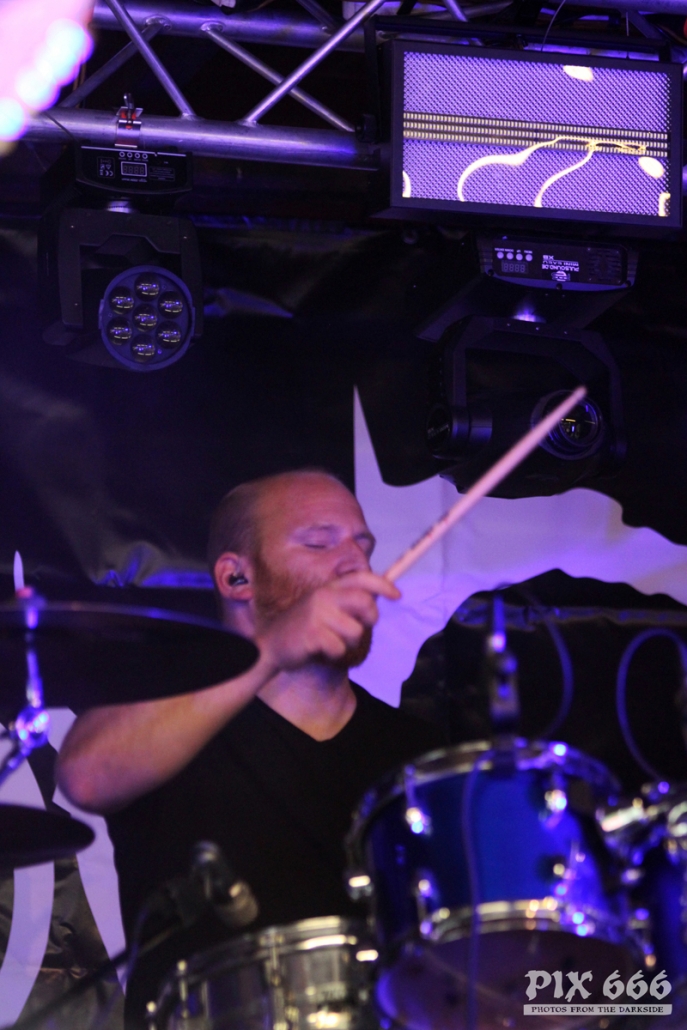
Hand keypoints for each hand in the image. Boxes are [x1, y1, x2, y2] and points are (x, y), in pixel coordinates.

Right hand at [256, 571, 400, 671]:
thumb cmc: (304, 628)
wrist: (271, 645)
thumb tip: (376, 598)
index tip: (397, 595)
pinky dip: (333, 654)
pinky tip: (319, 650)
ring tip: (330, 641)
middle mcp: (324, 596)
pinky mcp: (313, 634)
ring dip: (347, 643)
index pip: (360, 578)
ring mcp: (317, 614)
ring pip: (355, 631)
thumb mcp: (324, 608)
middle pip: (366, 604)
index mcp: (328, 588)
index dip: (382, 585)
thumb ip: (346, 602)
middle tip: (356, 628)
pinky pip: (340, 648)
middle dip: (369, 620)